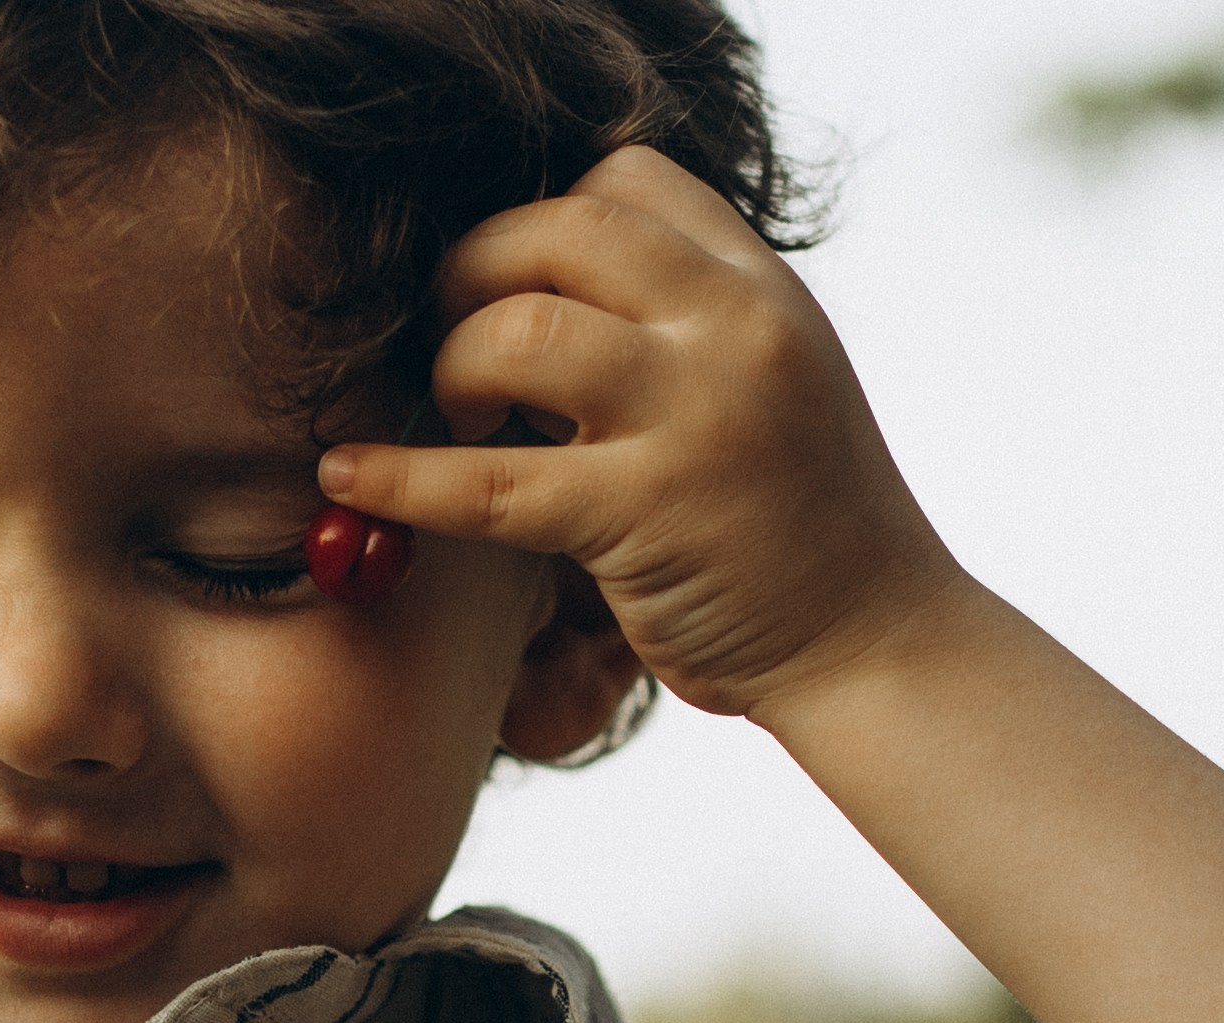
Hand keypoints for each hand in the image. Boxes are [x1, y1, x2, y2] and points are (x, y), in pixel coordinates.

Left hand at [320, 146, 966, 717]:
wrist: (874, 641)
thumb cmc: (799, 518)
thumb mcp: (768, 378)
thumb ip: (677, 321)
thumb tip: (520, 289)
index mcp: (763, 289)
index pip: (628, 181)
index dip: (543, 220)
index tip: (511, 280)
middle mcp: (737, 331)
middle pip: (559, 230)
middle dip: (473, 270)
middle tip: (452, 333)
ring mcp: (696, 419)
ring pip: (518, 336)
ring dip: (453, 365)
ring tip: (459, 411)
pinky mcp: (646, 516)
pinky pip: (487, 482)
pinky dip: (399, 478)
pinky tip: (349, 475)